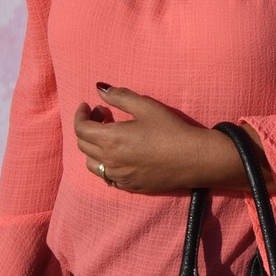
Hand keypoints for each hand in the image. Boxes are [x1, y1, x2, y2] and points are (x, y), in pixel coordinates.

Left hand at [74, 86, 273, 193]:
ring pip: (92, 164)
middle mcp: (110, 161)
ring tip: (109, 136)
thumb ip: (119, 96)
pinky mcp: (130, 186)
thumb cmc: (172, 130)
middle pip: (83, 145)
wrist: (195, 159)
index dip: (80, 115)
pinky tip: (120, 154)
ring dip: (94, 148)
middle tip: (103, 115)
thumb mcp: (146, 107)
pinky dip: (106, 164)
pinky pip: (107, 177)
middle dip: (88, 127)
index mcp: (110, 140)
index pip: (81, 128)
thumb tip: (100, 89)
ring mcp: (119, 177)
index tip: (88, 106)